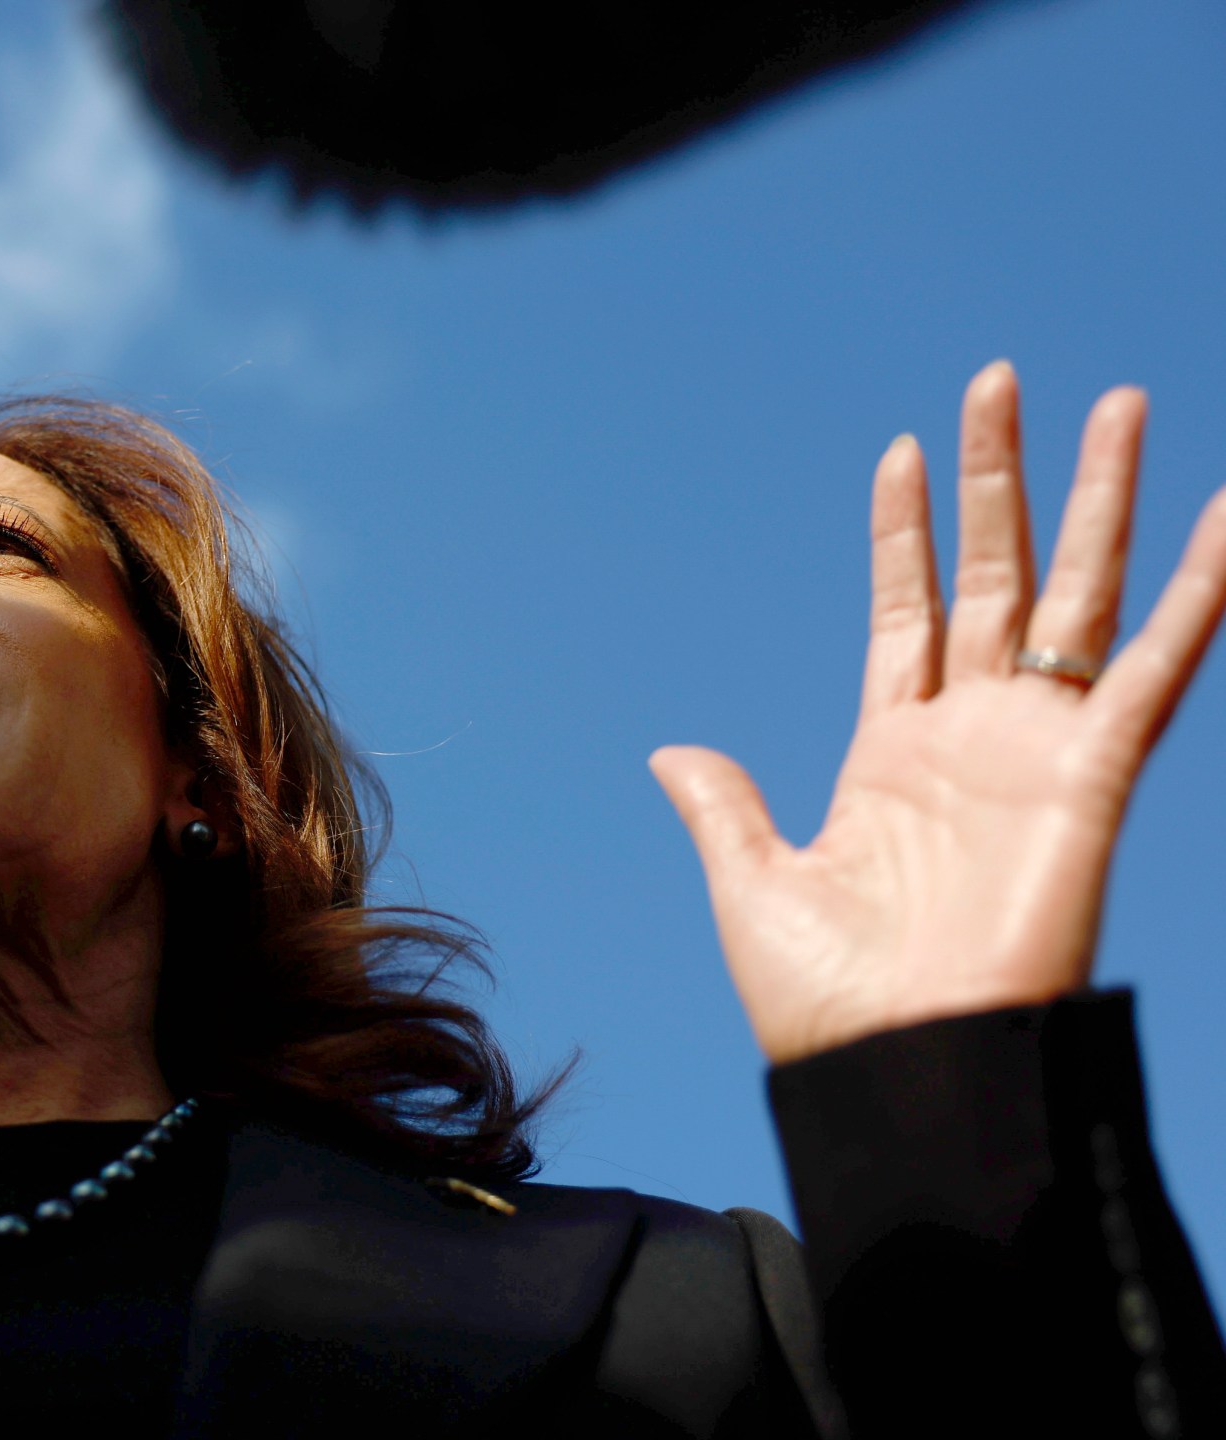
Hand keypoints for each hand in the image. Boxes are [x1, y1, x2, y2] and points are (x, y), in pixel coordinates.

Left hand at [652, 363, 1225, 1063]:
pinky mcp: (1094, 776)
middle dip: (1002, 482)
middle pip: (994, 578)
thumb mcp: (754, 885)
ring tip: (1115, 402)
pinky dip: (1199, 594)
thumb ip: (724, 806)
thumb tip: (670, 753)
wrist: (897, 1068)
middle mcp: (971, 737)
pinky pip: (1155, 668)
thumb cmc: (828, 1004)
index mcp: (890, 756)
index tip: (903, 451)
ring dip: (1100, 501)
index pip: (907, 614)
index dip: (906, 536)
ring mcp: (1036, 750)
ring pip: (1077, 595)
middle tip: (1002, 381)